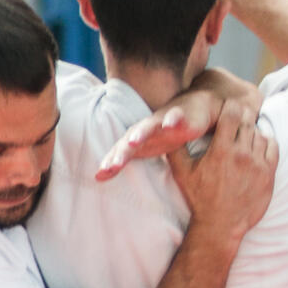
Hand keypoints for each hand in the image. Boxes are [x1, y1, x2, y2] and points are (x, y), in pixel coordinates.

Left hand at [96, 94, 227, 179]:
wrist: (191, 110)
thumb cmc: (163, 134)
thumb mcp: (143, 151)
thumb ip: (122, 162)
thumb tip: (97, 177)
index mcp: (136, 139)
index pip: (121, 151)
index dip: (111, 161)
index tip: (101, 174)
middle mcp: (146, 128)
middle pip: (130, 139)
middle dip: (122, 151)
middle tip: (114, 165)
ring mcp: (162, 121)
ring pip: (149, 126)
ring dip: (140, 132)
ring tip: (134, 141)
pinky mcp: (180, 115)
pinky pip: (175, 117)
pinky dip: (172, 120)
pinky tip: (170, 124)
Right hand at [167, 100, 276, 242]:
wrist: (220, 226)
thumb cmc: (200, 199)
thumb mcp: (182, 174)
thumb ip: (175, 149)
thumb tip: (168, 129)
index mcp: (221, 151)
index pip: (232, 112)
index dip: (230, 107)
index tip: (226, 111)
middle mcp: (242, 155)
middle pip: (248, 120)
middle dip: (241, 118)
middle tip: (234, 122)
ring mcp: (258, 165)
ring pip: (260, 133)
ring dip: (251, 132)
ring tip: (242, 140)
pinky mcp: (269, 175)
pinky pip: (273, 147)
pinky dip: (265, 143)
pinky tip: (255, 148)